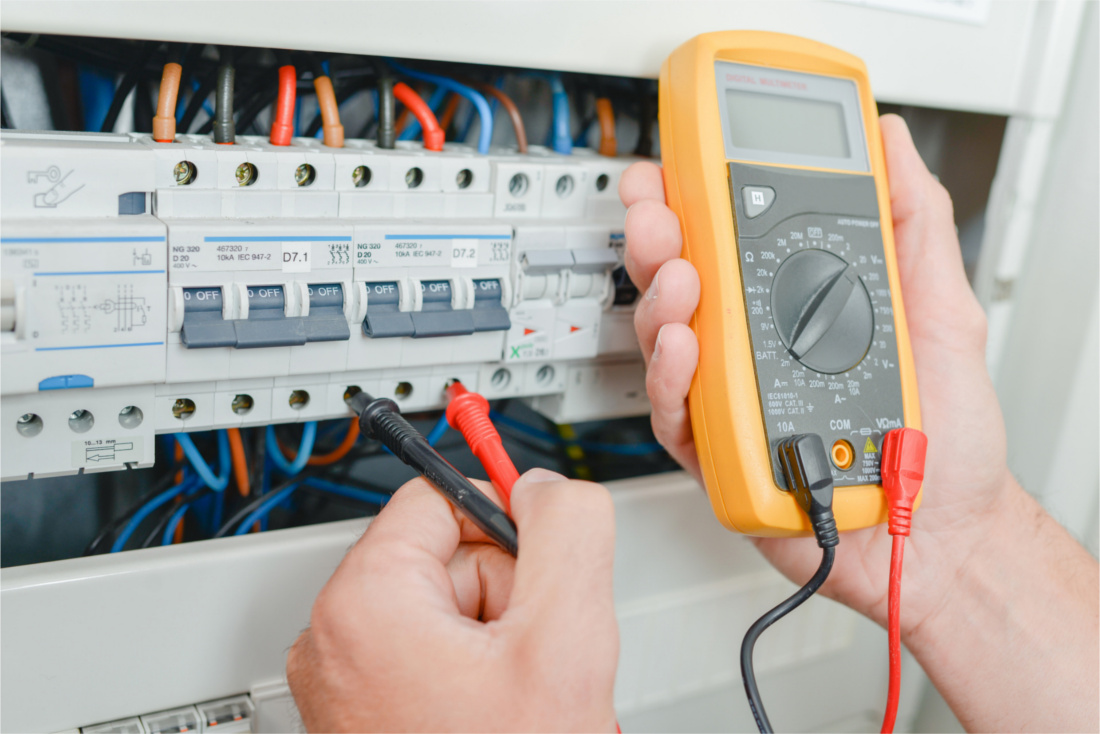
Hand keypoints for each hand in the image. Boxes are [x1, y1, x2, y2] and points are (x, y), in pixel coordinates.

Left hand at [286, 470, 618, 732]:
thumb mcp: (564, 641)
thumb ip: (568, 534)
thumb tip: (552, 486)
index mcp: (363, 605)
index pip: (438, 496)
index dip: (506, 519)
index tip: (541, 553)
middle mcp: (336, 642)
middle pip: (447, 556)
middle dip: (507, 597)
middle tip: (527, 662)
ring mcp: (349, 684)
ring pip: (450, 611)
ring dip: (500, 645)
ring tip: (514, 704)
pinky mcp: (367, 714)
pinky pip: (434, 659)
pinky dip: (478, 679)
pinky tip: (499, 719)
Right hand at [619, 114, 1013, 634]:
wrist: (942, 532)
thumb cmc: (944, 433)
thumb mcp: (941, 307)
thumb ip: (913, 222)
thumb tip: (889, 144)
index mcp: (794, 304)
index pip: (730, 237)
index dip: (692, 197)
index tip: (675, 164)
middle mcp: (752, 345)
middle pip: (683, 280)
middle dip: (658, 237)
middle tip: (658, 214)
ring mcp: (732, 395)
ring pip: (667, 339)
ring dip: (660, 301)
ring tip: (679, 277)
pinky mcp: (719, 451)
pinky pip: (676, 412)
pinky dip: (673, 378)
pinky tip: (685, 348)